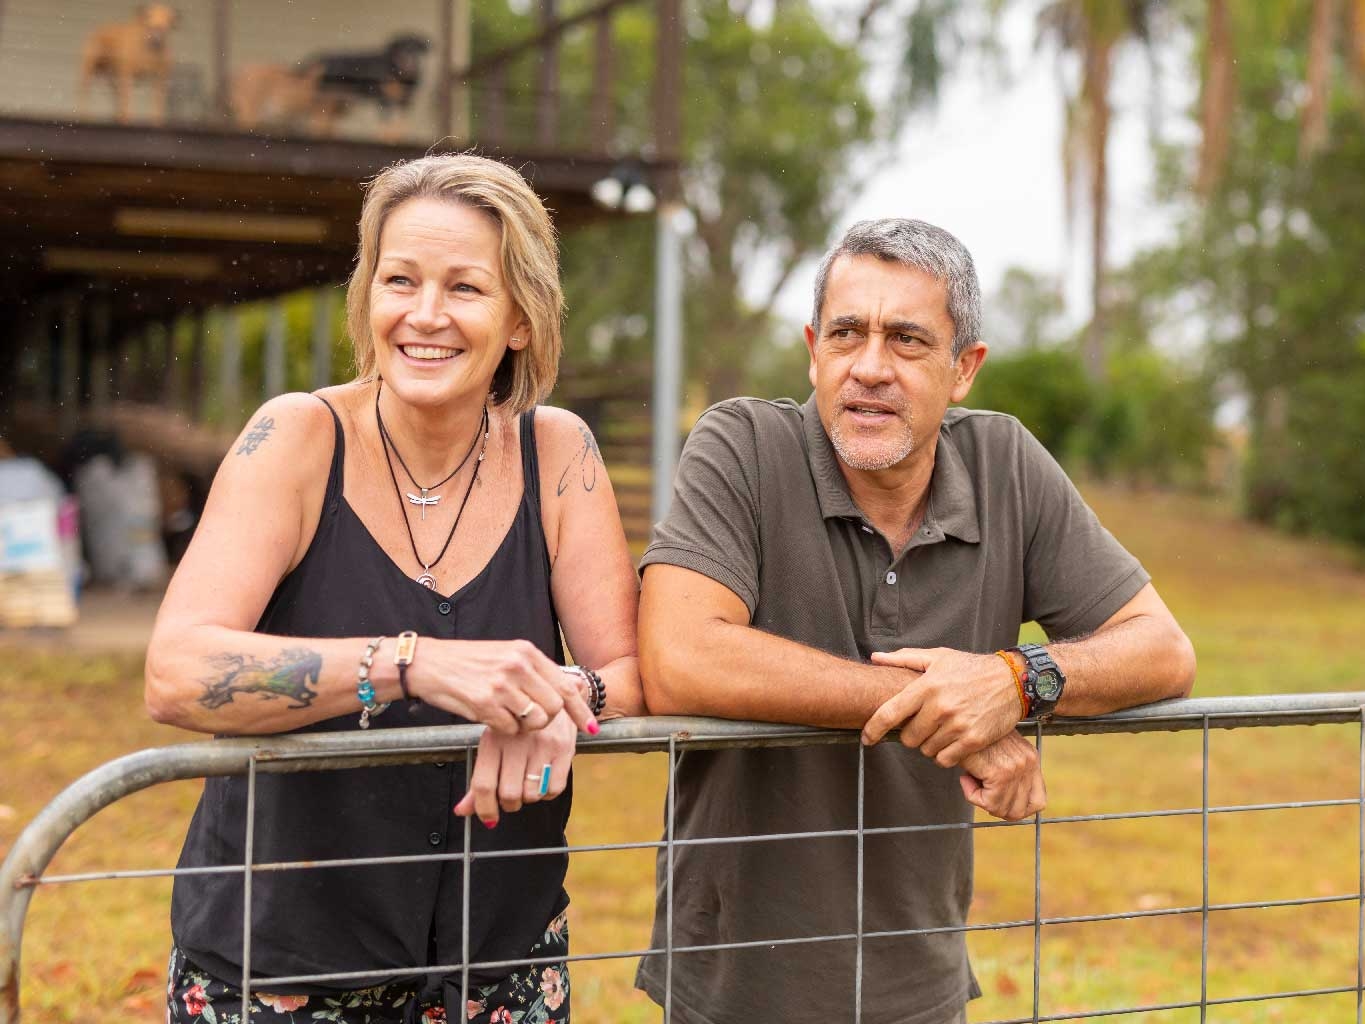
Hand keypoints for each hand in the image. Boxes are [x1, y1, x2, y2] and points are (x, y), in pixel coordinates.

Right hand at [415, 639, 597, 736]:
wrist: (429, 664)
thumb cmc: (469, 662)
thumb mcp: (505, 655)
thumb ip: (534, 671)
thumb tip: (569, 690)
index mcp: (526, 651)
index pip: (565, 685)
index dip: (580, 710)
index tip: (590, 728)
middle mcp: (518, 665)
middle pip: (553, 708)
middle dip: (545, 720)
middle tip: (527, 718)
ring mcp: (502, 684)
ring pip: (535, 721)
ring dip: (524, 727)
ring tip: (507, 715)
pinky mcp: (485, 703)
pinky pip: (509, 729)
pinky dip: (503, 729)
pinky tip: (489, 716)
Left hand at [453, 710, 576, 825]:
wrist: (554, 698)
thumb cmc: (519, 728)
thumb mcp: (495, 745)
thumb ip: (480, 780)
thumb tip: (462, 811)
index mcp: (493, 739)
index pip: (483, 785)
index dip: (484, 808)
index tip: (488, 817)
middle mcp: (516, 741)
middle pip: (509, 794)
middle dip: (509, 804)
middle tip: (511, 797)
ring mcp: (541, 745)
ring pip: (532, 794)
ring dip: (529, 797)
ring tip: (528, 782)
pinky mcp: (563, 749)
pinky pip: (554, 789)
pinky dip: (547, 792)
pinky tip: (544, 779)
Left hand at [862, 647, 1022, 765]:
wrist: (1012, 680)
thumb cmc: (971, 668)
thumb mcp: (938, 657)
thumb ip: (904, 658)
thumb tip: (875, 657)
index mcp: (927, 686)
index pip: (890, 714)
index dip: (873, 729)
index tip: (866, 738)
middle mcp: (940, 707)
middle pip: (909, 738)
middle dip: (911, 735)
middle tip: (922, 726)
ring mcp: (958, 725)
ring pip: (927, 750)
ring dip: (929, 745)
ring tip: (940, 731)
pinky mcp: (974, 740)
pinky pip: (946, 760)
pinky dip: (945, 755)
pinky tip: (951, 741)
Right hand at [957, 731, 1045, 820]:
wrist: (962, 719)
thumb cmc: (973, 732)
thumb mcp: (999, 750)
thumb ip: (1008, 770)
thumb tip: (1003, 801)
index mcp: (1031, 759)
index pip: (1038, 802)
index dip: (1018, 809)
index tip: (1000, 802)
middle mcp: (1028, 764)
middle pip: (1018, 811)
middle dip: (996, 807)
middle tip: (979, 791)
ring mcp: (1016, 769)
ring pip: (1001, 809)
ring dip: (981, 800)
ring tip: (970, 779)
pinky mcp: (1000, 773)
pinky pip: (988, 803)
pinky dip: (972, 795)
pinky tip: (965, 778)